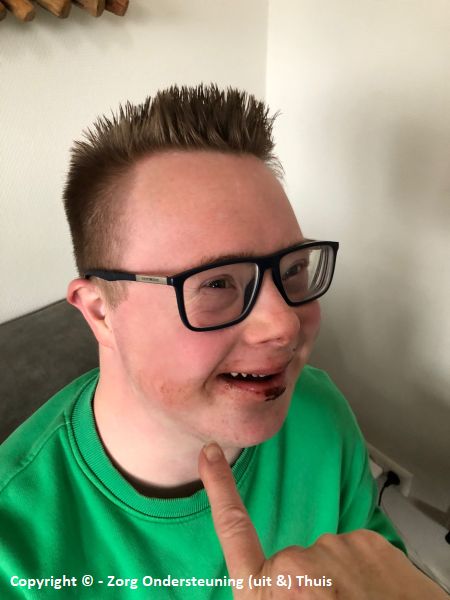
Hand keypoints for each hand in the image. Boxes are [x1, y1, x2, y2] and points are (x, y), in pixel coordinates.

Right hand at [198, 441, 448, 598]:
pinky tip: (375, 598)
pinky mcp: (369, 541)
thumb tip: (269, 582)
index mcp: (266, 592)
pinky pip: (355, 553)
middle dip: (306, 586)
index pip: (233, 531)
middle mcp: (295, 563)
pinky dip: (364, 574)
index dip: (220, 488)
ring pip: (328, 560)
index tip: (210, 454)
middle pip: (292, 565)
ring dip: (339, 582)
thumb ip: (266, 593)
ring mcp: (335, 548)